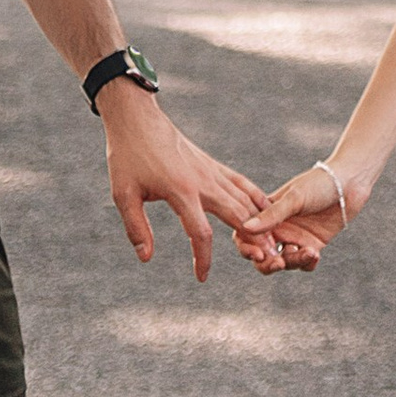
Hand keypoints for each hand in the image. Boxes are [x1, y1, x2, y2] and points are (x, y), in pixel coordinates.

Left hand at [96, 86, 269, 282]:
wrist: (138, 119)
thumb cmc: (127, 157)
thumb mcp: (123, 195)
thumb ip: (136, 228)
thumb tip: (146, 258)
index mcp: (182, 191)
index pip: (200, 233)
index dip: (203, 258)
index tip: (201, 277)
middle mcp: (203, 181)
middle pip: (236, 215)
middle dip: (252, 239)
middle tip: (266, 260)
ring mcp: (210, 171)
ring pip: (243, 199)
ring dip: (259, 221)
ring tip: (271, 241)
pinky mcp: (211, 164)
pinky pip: (239, 182)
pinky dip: (255, 196)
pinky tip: (266, 208)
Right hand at [232, 163, 356, 271]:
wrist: (350, 182)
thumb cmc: (319, 183)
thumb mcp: (295, 198)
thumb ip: (272, 215)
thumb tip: (245, 227)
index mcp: (267, 214)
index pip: (246, 235)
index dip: (247, 248)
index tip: (258, 254)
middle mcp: (278, 228)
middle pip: (263, 256)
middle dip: (268, 264)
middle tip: (280, 263)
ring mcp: (295, 238)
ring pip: (285, 262)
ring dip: (294, 261)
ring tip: (310, 252)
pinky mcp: (313, 245)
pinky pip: (304, 263)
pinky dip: (307, 263)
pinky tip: (315, 254)